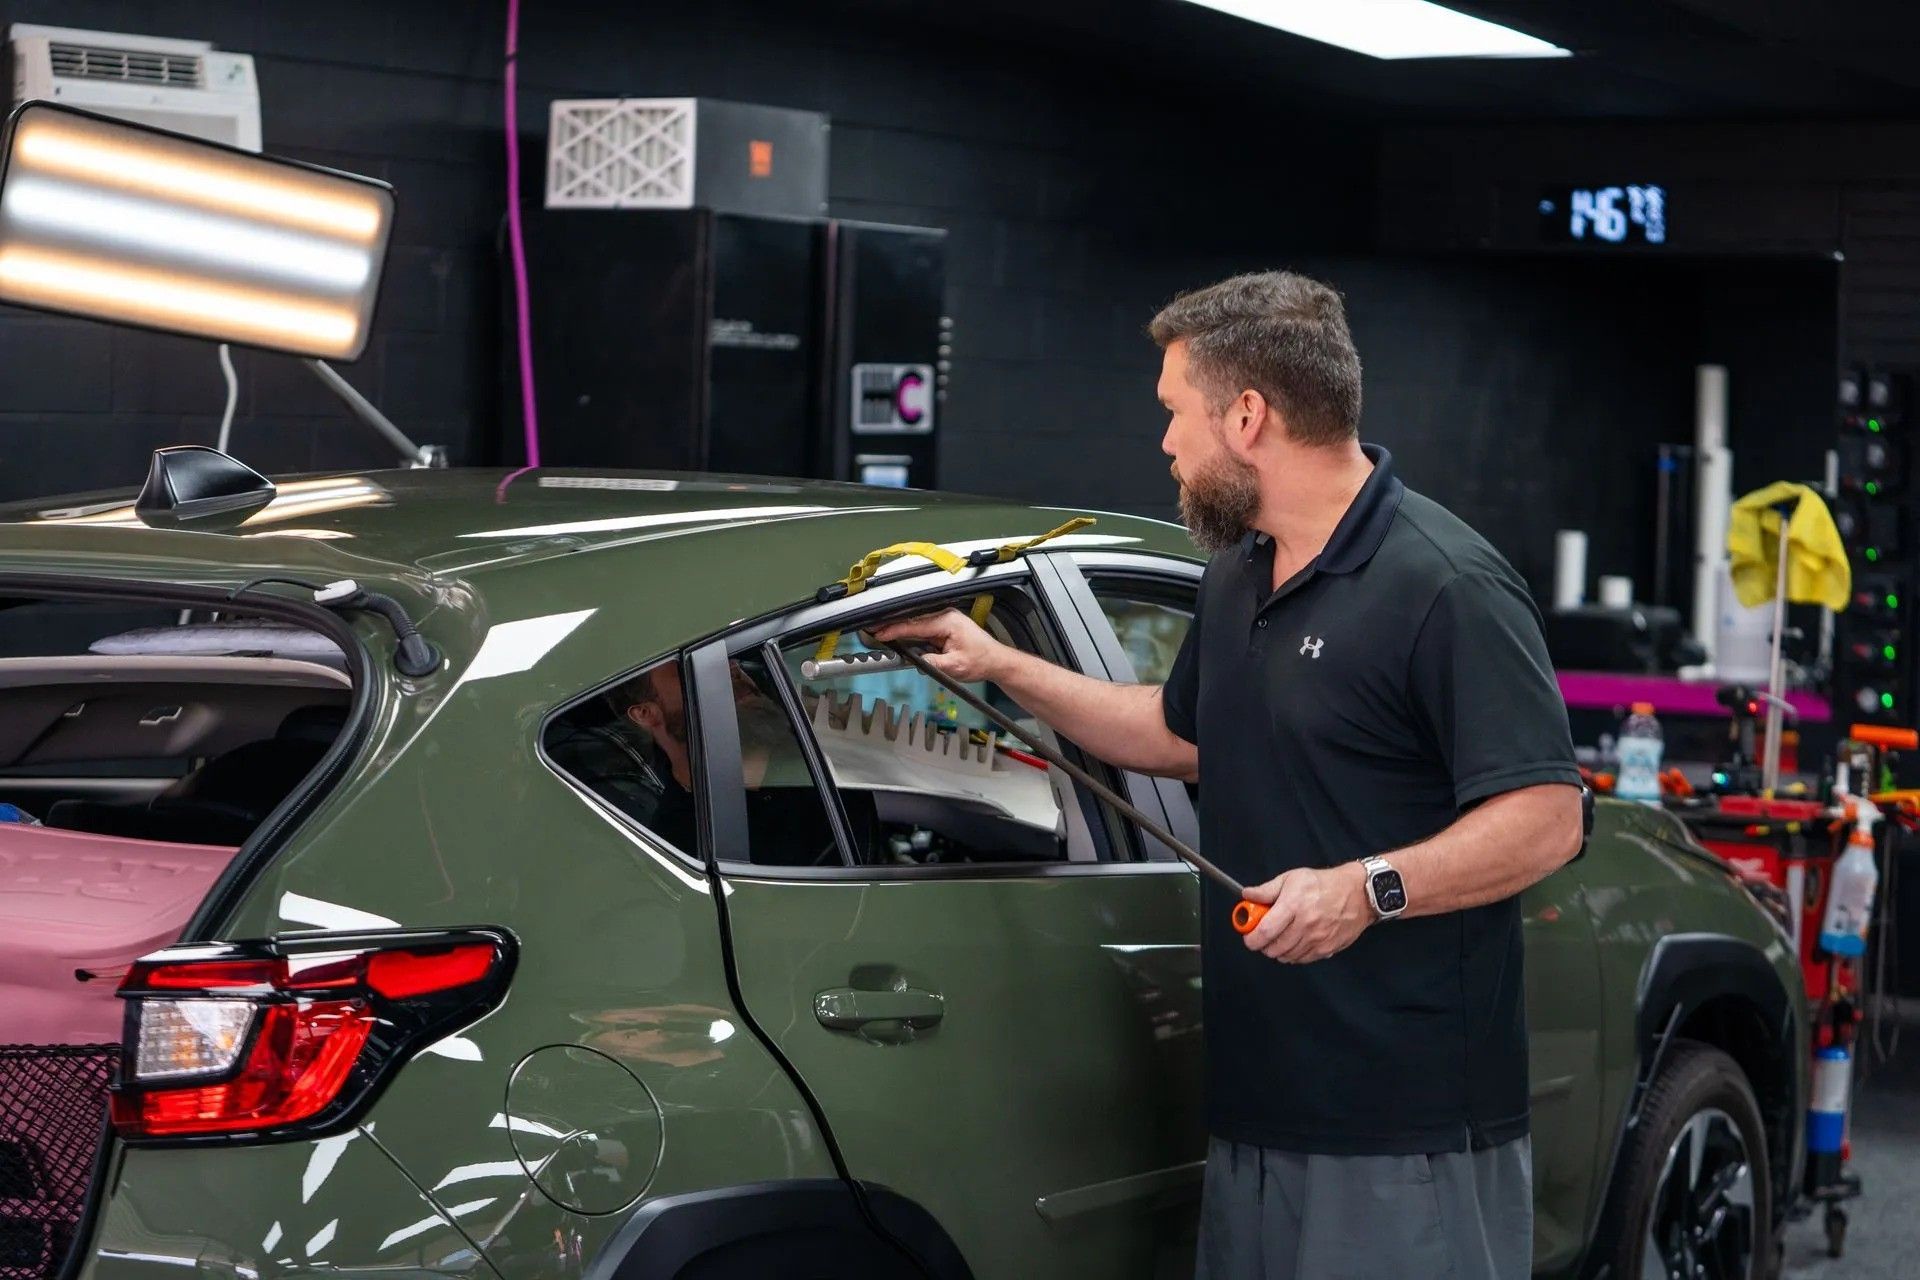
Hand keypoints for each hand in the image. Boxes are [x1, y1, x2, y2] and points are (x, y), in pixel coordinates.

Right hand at [869, 609, 1008, 682]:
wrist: (996, 661)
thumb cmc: (981, 661)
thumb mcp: (954, 667)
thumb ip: (932, 663)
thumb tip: (915, 661)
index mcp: (947, 621)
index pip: (915, 625)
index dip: (895, 630)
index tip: (879, 633)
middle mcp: (945, 616)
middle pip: (913, 621)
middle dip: (892, 626)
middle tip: (872, 630)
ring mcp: (945, 620)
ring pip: (916, 624)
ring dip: (900, 629)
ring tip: (880, 633)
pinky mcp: (944, 627)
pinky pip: (922, 629)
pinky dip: (909, 633)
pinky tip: (897, 637)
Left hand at [1240, 864, 1371, 963]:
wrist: (1357, 893)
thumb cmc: (1322, 884)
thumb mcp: (1292, 878)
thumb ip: (1267, 890)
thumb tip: (1246, 895)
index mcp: (1293, 905)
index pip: (1265, 931)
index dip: (1252, 939)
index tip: (1248, 937)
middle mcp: (1305, 925)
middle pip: (1274, 948)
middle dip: (1263, 946)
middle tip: (1263, 937)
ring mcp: (1317, 939)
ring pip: (1287, 957)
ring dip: (1278, 951)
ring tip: (1279, 939)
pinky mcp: (1327, 948)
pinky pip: (1302, 960)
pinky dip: (1294, 955)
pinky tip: (1294, 944)